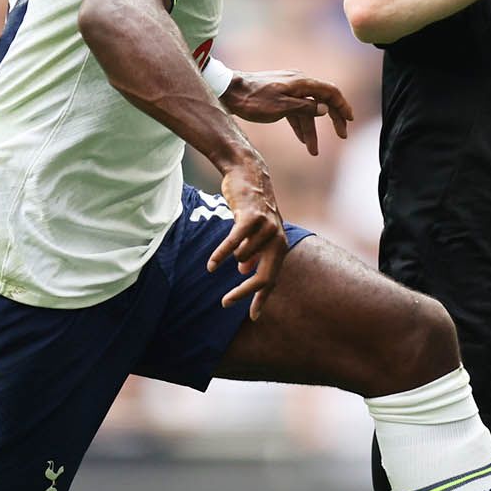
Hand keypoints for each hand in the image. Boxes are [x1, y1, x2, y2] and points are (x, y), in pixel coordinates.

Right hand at [204, 156, 286, 318]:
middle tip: (225, 303)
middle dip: (245, 294)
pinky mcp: (252, 218)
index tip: (252, 317)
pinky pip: (234, 243)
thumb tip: (244, 271)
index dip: (261, 299)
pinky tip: (211, 265)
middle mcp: (277, 239)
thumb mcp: (255, 232)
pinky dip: (221, 255)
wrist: (248, 174)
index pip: (272, 279)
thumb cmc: (250, 204)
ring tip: (214, 264)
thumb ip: (254, 252)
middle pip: (265, 277)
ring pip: (244, 259)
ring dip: (229, 261)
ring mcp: (267, 229)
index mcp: (279, 246)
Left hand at [220, 70, 353, 155]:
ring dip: (312, 130)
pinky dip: (300, 125)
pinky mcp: (280, 96)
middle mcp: (298, 83)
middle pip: (323, 101)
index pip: (330, 92)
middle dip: (333, 119)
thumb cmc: (253, 100)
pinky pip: (296, 111)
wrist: (229, 91)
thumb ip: (304, 109)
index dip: (343, 106)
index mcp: (301, 83)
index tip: (350, 120)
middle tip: (342, 136)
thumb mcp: (280, 108)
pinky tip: (302, 141)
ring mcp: (289, 89)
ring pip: (307, 110)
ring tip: (313, 151)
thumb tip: (324, 110)